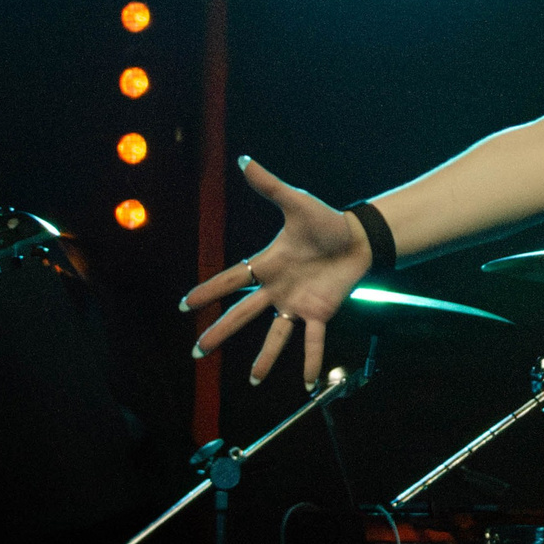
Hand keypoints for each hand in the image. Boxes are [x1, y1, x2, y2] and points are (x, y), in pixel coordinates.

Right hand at [183, 156, 375, 390]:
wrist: (359, 237)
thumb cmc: (326, 221)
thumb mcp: (297, 202)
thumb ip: (271, 186)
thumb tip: (245, 160)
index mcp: (267, 264)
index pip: (231, 281)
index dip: (208, 292)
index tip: (185, 306)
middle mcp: (277, 289)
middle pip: (243, 315)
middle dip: (219, 333)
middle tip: (197, 353)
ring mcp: (297, 304)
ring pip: (275, 336)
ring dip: (264, 359)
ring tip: (252, 381)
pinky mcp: (320, 312)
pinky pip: (313, 340)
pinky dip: (309, 361)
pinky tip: (305, 383)